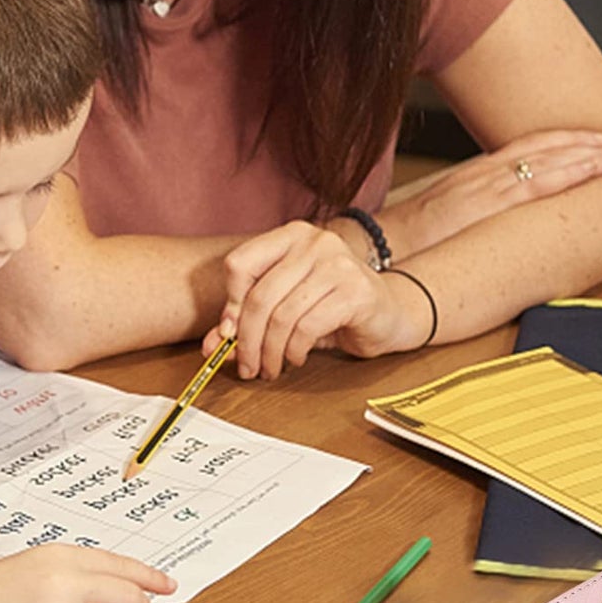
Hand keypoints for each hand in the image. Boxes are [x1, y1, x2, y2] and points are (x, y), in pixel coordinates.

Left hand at [204, 222, 432, 378]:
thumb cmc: (332, 307)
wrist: (390, 312)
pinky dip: (294, 350)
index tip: (229, 333)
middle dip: (247, 340)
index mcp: (290, 236)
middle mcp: (314, 242)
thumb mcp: (285, 308)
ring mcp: (337, 264)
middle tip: (246, 365)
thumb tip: (211, 345)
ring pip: (281, 315)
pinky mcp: (355, 292)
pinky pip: (307, 327)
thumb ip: (247, 321)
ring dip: (270, 351)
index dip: (230, 304)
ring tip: (271, 367)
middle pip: (259, 295)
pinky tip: (296, 357)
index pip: (240, 264)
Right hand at [361, 130, 601, 262]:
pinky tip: (597, 169)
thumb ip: (460, 219)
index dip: (556, 143)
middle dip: (581, 143)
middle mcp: (480, 174)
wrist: (376, 244)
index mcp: (467, 177)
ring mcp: (487, 186)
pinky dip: (574, 172)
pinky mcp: (490, 203)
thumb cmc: (401, 241)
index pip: (519, 151)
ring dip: (588, 155)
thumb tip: (478, 230)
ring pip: (549, 161)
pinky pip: (542, 182)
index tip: (585, 141)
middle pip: (540, 149)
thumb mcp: (436, 223)